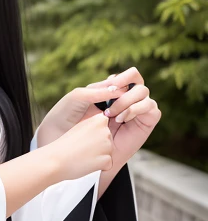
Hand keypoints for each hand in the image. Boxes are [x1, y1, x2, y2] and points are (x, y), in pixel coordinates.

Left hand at [38, 66, 161, 165]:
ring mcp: (136, 111)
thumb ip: (98, 90)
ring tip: (112, 115)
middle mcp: (126, 99)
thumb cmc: (69, 118)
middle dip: (125, 90)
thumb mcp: (78, 98)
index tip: (110, 86)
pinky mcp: (144, 125)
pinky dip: (138, 109)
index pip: (129, 75)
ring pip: (145, 93)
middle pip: (138, 82)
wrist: (71, 145)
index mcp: (112, 90)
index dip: (123, 77)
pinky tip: (122, 119)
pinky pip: (152, 109)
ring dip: (129, 100)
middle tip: (109, 106)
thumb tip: (118, 89)